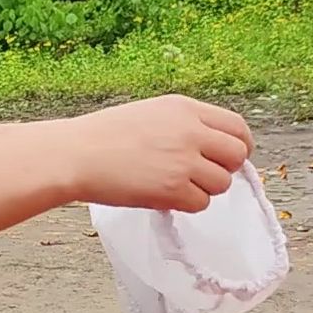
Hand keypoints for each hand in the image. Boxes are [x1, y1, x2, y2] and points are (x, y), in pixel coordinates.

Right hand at [63, 94, 253, 212]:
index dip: (238, 145)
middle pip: (237, 155)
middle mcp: (190, 131)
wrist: (74, 154)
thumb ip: (184, 125)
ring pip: (221, 183)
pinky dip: (184, 204)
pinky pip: (200, 203)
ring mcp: (183, 161)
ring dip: (202, 188)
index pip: (236, 126)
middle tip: (201, 175)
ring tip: (171, 183)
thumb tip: (213, 149)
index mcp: (183, 108)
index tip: (227, 157)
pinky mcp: (173, 189)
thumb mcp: (148, 114)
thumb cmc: (102, 136)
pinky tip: (160, 194)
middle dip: (224, 168)